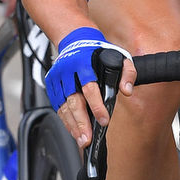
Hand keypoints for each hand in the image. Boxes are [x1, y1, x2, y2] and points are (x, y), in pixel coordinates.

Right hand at [44, 27, 133, 147]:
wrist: (75, 39)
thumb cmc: (99, 51)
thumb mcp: (119, 56)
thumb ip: (128, 72)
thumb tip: (127, 91)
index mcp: (84, 62)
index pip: (89, 87)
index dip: (96, 105)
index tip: (104, 120)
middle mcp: (68, 70)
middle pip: (73, 100)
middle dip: (81, 121)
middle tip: (88, 138)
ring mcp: (57, 77)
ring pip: (63, 105)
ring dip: (72, 124)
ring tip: (81, 140)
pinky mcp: (51, 84)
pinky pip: (57, 105)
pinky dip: (65, 119)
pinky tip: (74, 130)